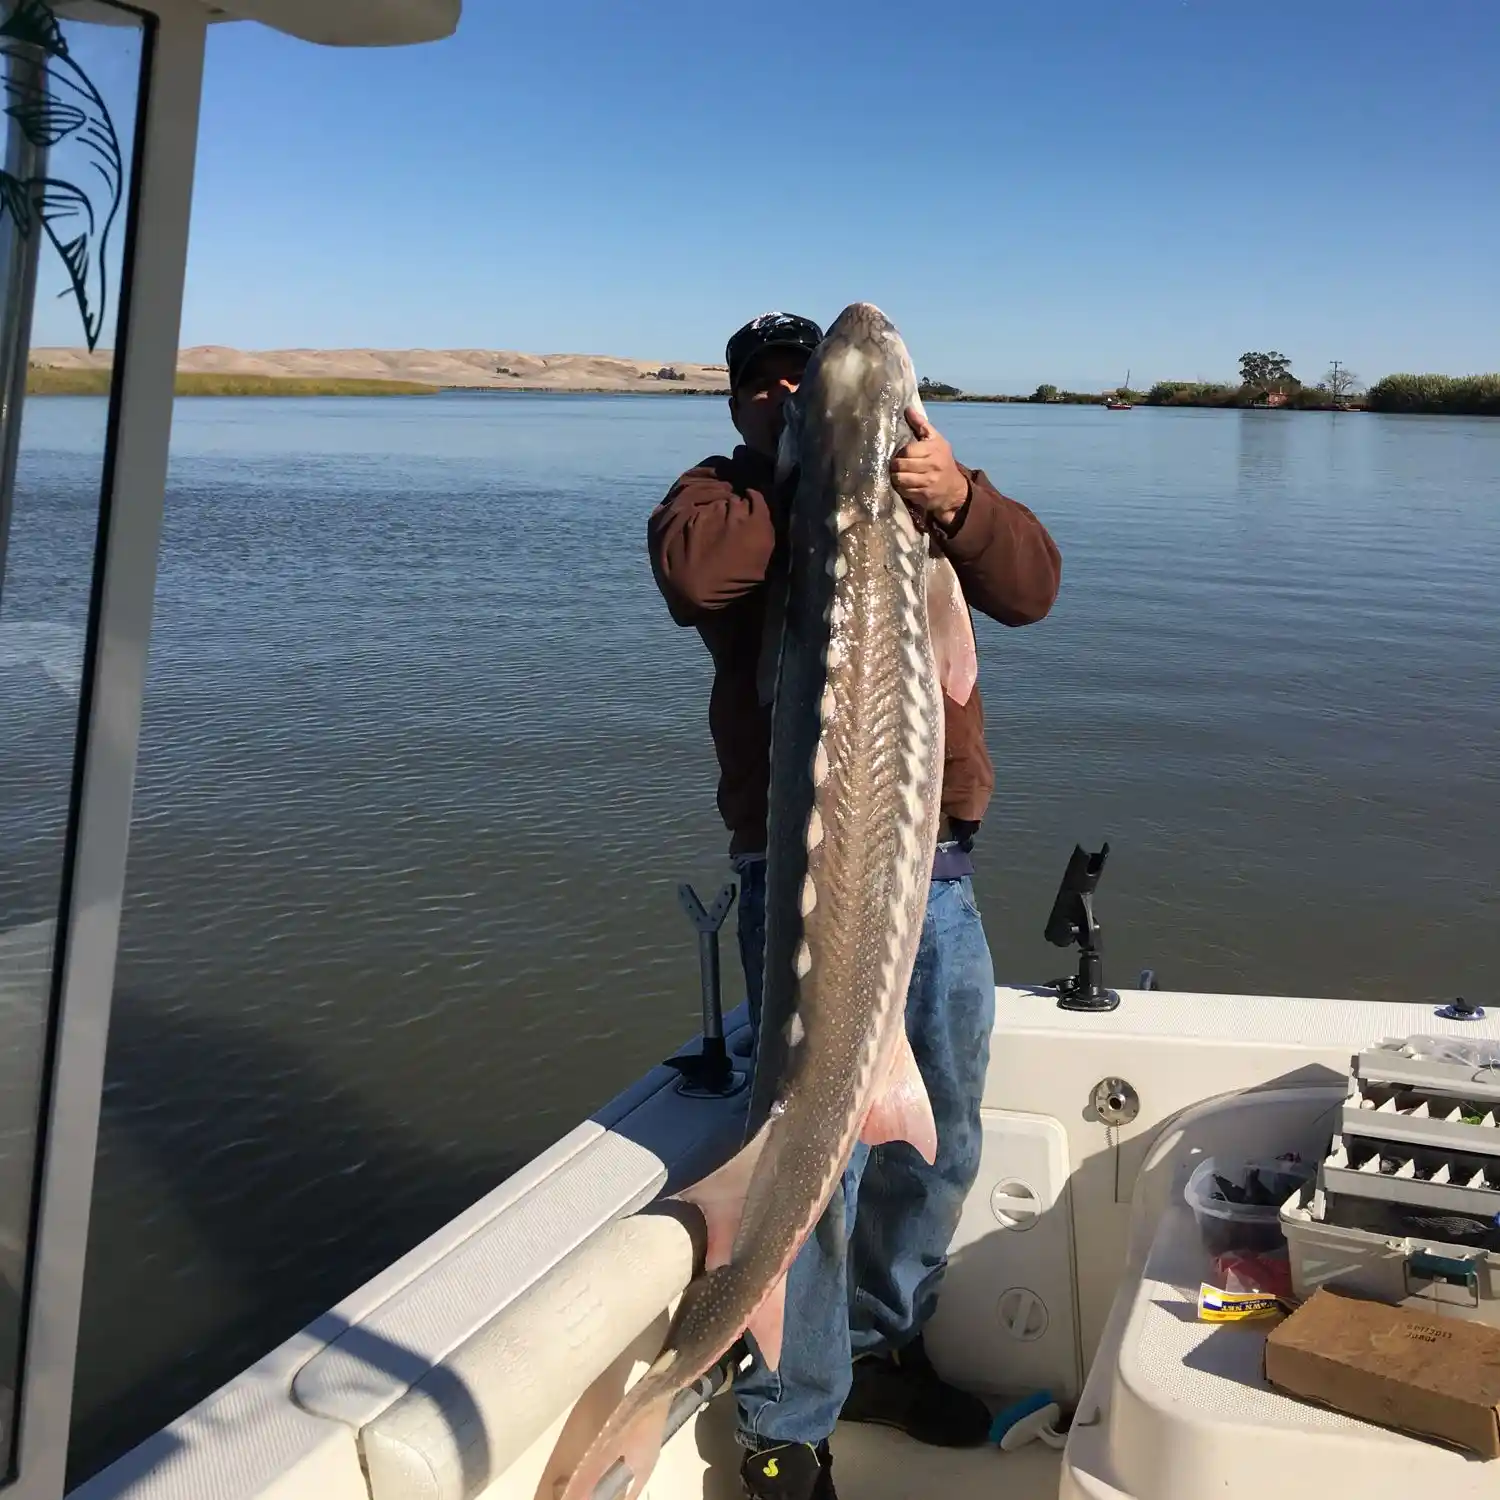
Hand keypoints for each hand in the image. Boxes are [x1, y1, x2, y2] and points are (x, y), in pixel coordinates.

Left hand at [890, 408, 969, 527]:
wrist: (955, 489)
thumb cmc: (942, 460)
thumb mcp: (936, 440)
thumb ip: (921, 425)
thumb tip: (908, 409)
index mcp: (934, 449)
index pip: (907, 450)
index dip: (900, 453)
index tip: (899, 454)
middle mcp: (932, 465)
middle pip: (901, 465)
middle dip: (894, 466)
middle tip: (894, 465)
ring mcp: (928, 482)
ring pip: (900, 479)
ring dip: (895, 477)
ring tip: (896, 475)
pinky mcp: (924, 496)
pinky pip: (904, 491)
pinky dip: (900, 488)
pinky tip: (903, 484)